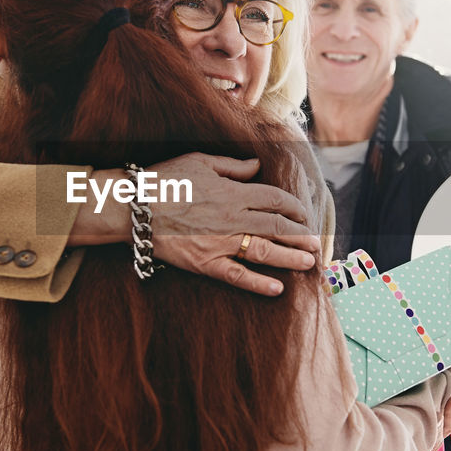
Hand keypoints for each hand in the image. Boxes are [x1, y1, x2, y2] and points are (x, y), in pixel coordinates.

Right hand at [145, 153, 319, 294]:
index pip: (274, 200)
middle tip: (316, 242)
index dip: (294, 207)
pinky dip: (258, 283)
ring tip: (309, 262)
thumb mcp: (200, 161)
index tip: (304, 213)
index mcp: (233, 192)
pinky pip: (237, 276)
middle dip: (301, 235)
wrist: (134, 207)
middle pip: (277, 227)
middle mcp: (232, 218)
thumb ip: (232, 166)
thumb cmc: (166, 180)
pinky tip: (277, 288)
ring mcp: (220, 243)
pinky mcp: (205, 263)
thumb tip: (256, 167)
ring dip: (290, 258)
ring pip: (264, 251)